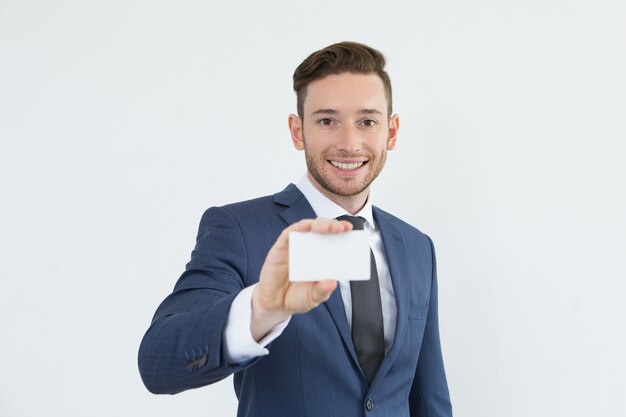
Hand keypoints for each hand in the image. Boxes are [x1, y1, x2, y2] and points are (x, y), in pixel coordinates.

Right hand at [250, 218, 352, 340]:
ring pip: (308, 227)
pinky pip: (289, 234)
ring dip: (318, 224)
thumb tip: (333, 282)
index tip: (351, 229)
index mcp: (321, 257)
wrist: (275, 304)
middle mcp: (310, 248)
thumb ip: (322, 291)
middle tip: (342, 228)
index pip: (333, 239)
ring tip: (328, 228)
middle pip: (322, 229)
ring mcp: (295, 246)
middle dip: (333, 225)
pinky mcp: (280, 247)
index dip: (342, 232)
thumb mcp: (313, 298)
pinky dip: (298, 228)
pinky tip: (305, 226)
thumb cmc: (297, 297)